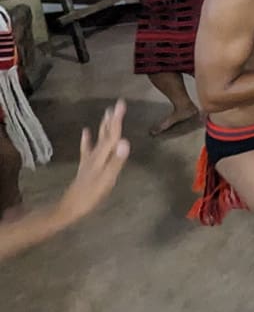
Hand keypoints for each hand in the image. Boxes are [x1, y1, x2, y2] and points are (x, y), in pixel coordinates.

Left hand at [55, 100, 131, 225]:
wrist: (70, 207)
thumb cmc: (90, 195)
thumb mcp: (107, 180)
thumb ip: (116, 161)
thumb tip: (125, 141)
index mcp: (102, 156)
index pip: (112, 135)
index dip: (117, 119)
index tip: (121, 104)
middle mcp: (96, 154)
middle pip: (106, 134)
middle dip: (112, 119)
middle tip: (118, 104)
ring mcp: (90, 160)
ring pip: (99, 139)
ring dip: (103, 126)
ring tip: (107, 113)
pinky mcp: (86, 166)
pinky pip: (87, 148)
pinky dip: (87, 139)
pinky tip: (85, 131)